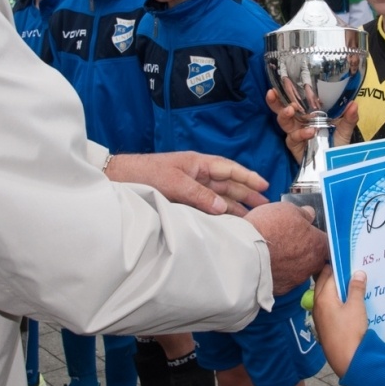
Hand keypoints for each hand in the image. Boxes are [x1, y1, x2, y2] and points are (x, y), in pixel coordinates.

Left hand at [105, 152, 268, 215]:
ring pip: (219, 196)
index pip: (229, 169)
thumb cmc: (145, 173)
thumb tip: (222, 207)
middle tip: (265, 206)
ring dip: (235, 206)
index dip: (248, 177)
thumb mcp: (174, 182)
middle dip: (247, 193)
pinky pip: (206, 206)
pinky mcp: (183, 200)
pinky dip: (218, 213)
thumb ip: (199, 195)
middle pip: (228, 184)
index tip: (264, 185)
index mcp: (198, 163)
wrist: (120, 179)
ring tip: (251, 218)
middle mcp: (198, 175)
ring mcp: (191, 187)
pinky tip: (227, 222)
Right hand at [246, 202, 327, 293]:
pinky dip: (278, 273)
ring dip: (291, 263)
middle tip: (289, 242)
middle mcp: (312, 265)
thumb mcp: (288, 210)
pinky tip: (267, 265)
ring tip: (275, 253)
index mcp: (319, 245)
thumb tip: (309, 215)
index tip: (307, 232)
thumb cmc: (268, 228)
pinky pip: (283, 280)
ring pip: (298, 270)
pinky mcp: (281, 290)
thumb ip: (303, 214)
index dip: (316, 235)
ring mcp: (296, 280)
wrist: (244, 252)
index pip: (327, 241)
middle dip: (305, 251)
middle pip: (314, 258)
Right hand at [265, 89, 357, 163]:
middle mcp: (299, 122)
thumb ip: (349, 117)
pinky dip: (301, 134)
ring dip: (284, 114)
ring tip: (290, 109)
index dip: (287, 91)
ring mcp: (296, 134)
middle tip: (272, 93)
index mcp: (309, 113)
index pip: (295, 99)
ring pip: (284, 122)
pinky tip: (309, 131)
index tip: (283, 82)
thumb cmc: (337, 143)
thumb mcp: (345, 129)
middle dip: (275, 102)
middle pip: (283, 109)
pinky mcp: (295, 147)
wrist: (336, 164)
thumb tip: (354, 104)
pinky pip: (293, 139)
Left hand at [311, 264, 367, 376]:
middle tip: (352, 270)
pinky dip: (339, 301)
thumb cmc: (350, 331)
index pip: (328, 273)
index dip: (337, 265)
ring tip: (354, 284)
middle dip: (337, 276)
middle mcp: (318, 305)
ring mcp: (320, 316)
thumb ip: (356, 288)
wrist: (347, 360)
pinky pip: (330, 307)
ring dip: (339, 290)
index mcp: (323, 297)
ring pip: (328, 296)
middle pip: (326, 284)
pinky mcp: (326, 326)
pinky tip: (351, 302)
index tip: (347, 259)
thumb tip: (358, 273)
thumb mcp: (356, 306)